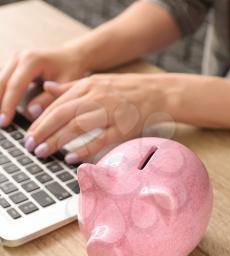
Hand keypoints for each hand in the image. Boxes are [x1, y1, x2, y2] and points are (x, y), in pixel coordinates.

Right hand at [0, 46, 86, 125]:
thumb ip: (49, 99)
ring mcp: (12, 60)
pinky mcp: (10, 66)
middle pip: (0, 83)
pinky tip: (0, 111)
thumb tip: (31, 112)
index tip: (4, 123)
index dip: (8, 106)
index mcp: (32, 60)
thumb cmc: (70, 71)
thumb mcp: (66, 85)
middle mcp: (19, 57)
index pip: (15, 86)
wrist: (70, 57)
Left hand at [24, 73, 168, 162]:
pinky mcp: (123, 128)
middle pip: (62, 114)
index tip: (29, 134)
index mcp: (88, 86)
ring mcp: (111, 112)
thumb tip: (46, 88)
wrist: (159, 93)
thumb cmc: (126, 90)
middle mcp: (97, 97)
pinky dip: (84, 149)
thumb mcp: (97, 82)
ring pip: (77, 126)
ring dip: (57, 140)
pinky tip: (71, 158)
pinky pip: (100, 140)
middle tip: (30, 146)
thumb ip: (71, 86)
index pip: (57, 104)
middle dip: (43, 131)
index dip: (39, 120)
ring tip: (43, 152)